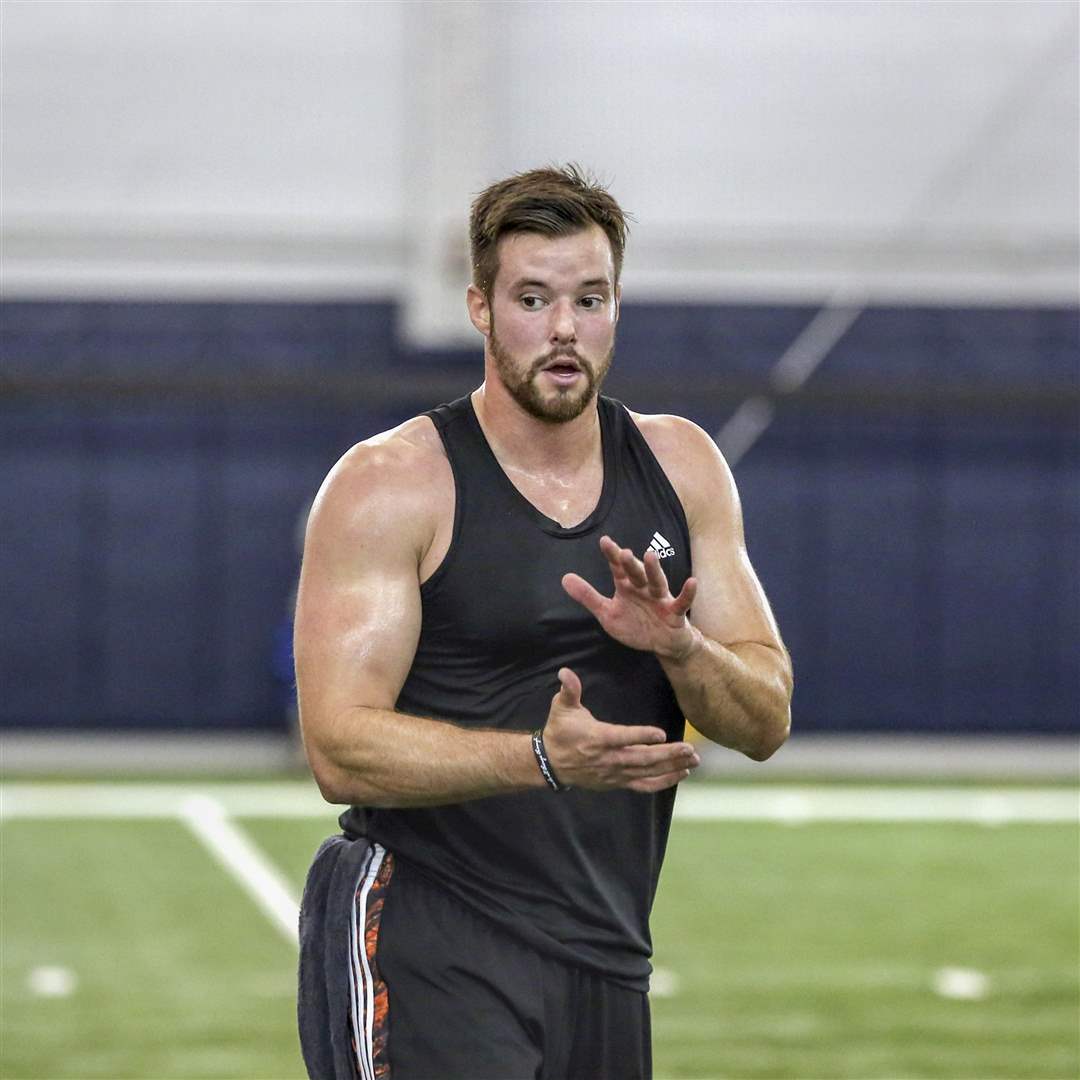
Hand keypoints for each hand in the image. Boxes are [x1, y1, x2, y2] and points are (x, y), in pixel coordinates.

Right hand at [541, 668, 698, 792]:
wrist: (552, 763)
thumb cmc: (560, 731)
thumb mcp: (561, 708)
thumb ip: (569, 690)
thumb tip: (565, 671)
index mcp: (597, 738)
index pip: (621, 738)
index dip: (641, 736)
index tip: (661, 734)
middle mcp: (608, 758)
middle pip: (641, 758)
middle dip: (667, 755)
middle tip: (689, 749)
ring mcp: (615, 773)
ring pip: (647, 772)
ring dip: (671, 767)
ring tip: (693, 760)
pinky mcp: (618, 782)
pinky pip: (644, 785)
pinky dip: (663, 782)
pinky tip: (681, 774)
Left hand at [562, 535, 699, 660]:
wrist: (663, 644)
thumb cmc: (636, 625)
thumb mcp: (607, 613)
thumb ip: (588, 596)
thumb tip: (564, 578)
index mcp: (627, 587)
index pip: (618, 569)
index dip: (612, 556)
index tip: (604, 541)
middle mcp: (644, 589)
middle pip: (636, 573)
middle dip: (630, 563)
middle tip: (622, 552)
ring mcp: (661, 599)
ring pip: (657, 582)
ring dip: (653, 570)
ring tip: (649, 555)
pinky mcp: (675, 613)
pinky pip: (682, 602)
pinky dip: (688, 593)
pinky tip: (692, 582)